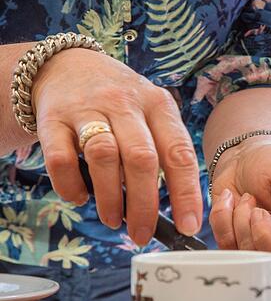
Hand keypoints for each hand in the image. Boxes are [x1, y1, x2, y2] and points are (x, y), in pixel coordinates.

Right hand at [32, 48, 201, 244]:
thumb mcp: (151, 114)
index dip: (186, 193)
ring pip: (104, 157)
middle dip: (145, 204)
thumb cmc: (121, 103)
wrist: (67, 66)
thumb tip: (178, 210)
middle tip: (143, 234)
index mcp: (159, 105)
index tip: (188, 226)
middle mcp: (125, 104)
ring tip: (115, 220)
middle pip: (142, 159)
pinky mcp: (53, 119)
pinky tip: (80, 197)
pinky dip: (70, 185)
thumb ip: (163, 153)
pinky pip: (61, 158)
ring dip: (110, 198)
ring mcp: (87, 109)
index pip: (180, 153)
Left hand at [208, 135, 270, 300]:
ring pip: (257, 259)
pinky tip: (233, 203)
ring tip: (248, 200)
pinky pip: (229, 248)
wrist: (243, 159)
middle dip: (267, 238)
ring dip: (243, 224)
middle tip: (259, 211)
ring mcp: (270, 250)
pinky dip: (225, 220)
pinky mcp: (242, 249)